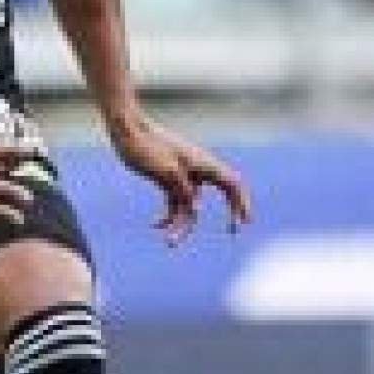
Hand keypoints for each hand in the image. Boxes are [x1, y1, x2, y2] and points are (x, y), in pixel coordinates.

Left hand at [110, 113, 252, 242]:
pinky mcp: (169, 179)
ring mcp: (184, 175)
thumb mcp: (166, 171)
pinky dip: (168, 215)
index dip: (242, 202)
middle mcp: (198, 169)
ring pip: (190, 205)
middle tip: (233, 232)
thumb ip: (183, 190)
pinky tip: (156, 225)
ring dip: (182, 225)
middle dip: (227, 213)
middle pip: (222, 193)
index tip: (245, 222)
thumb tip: (195, 208)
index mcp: (203, 163)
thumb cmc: (146, 145)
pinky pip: (175, 203)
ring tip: (170, 243)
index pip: (232, 184)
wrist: (127, 130)